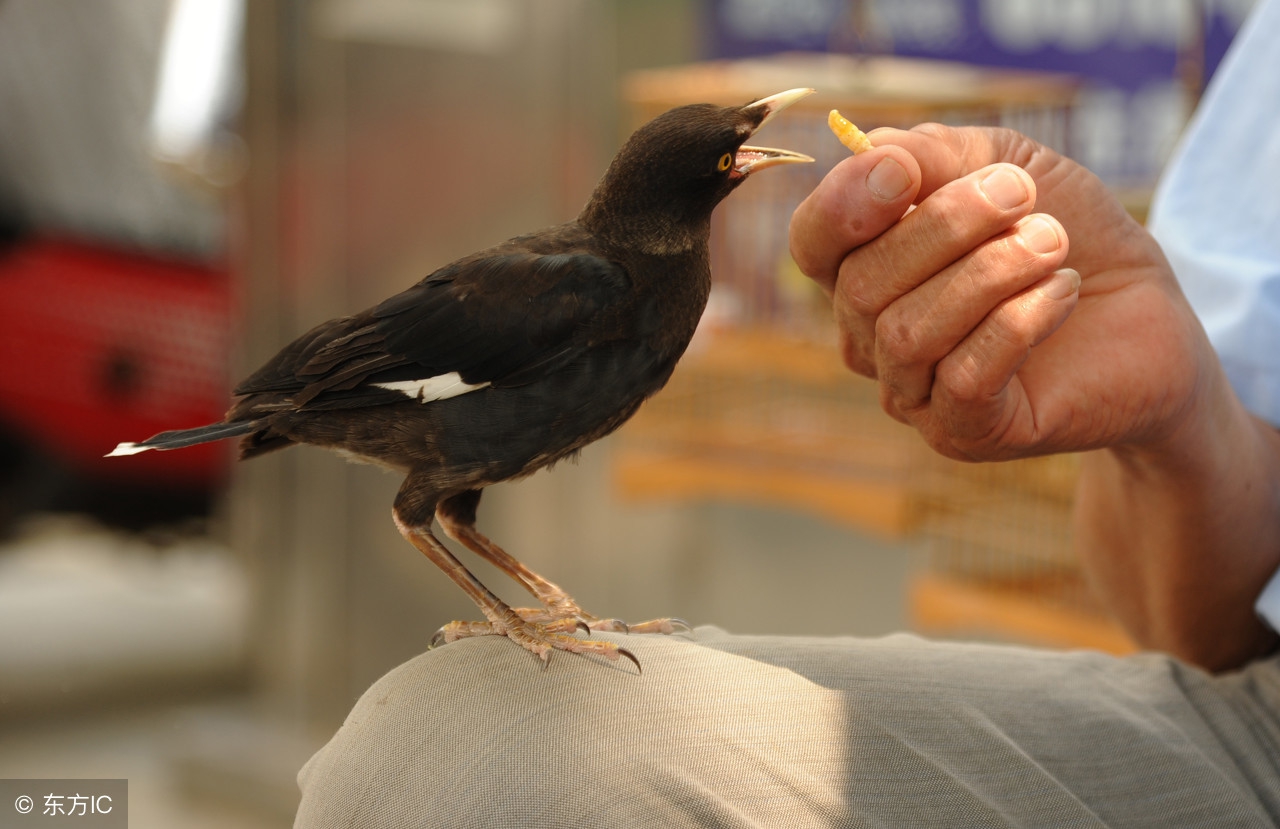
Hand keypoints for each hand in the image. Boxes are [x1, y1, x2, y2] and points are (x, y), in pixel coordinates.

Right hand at [790, 125, 1209, 462]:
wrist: (1152, 313)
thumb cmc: (1067, 235)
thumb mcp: (1007, 163)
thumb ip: (936, 152)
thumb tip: (876, 152)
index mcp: (866, 267)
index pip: (813, 243)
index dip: (842, 205)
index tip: (907, 170)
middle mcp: (872, 338)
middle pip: (862, 286)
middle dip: (945, 227)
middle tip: (1021, 194)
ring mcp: (912, 393)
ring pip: (906, 334)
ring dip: (990, 273)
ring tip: (1052, 242)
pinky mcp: (964, 434)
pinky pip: (962, 380)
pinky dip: (1018, 324)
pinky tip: (1062, 293)